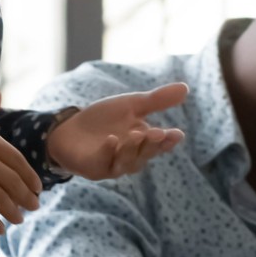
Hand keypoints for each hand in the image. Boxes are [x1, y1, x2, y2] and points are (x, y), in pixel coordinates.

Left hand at [46, 83, 189, 179]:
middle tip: (158, 132)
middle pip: (146, 154)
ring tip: (136, 133)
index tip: (177, 134)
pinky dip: (108, 151)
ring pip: (127, 161)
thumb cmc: (104, 119)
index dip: (168, 140)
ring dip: (133, 148)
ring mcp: (113, 164)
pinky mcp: (94, 168)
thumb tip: (186, 88)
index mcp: (143, 142)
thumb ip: (157, 100)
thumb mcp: (131, 105)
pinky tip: (112, 140)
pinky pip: (104, 162)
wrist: (69, 129)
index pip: (160, 144)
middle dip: (152, 144)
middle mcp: (131, 157)